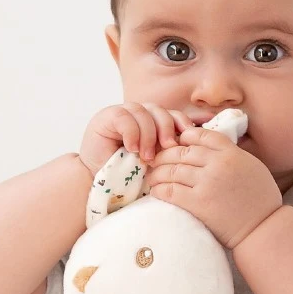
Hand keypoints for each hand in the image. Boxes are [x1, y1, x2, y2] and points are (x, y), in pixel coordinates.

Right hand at [78, 103, 192, 172]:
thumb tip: (194, 142)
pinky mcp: (106, 117)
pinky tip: (131, 149)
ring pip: (143, 111)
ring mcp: (122, 114)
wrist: (98, 183)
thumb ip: (168, 150)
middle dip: (167, 129)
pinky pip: (124, 116)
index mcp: (152, 124)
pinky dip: (132, 132)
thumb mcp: (154, 162)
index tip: (188, 139)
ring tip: (145, 156)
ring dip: (148, 135)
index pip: (171, 115)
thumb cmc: (127, 175)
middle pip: (160, 110)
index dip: (181, 123)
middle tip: (167, 148)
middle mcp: (138, 115)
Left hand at [146, 126, 282, 248]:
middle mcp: (217, 163)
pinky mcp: (198, 203)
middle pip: (181, 151)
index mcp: (231, 152)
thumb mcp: (251, 166)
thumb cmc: (261, 199)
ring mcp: (207, 183)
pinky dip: (159, 190)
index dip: (184, 137)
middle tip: (155, 161)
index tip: (176, 144)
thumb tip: (212, 150)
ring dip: (158, 173)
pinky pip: (171, 191)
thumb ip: (231, 154)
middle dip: (164, 155)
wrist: (263, 227)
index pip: (200, 135)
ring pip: (172, 169)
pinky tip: (156, 191)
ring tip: (152, 177)